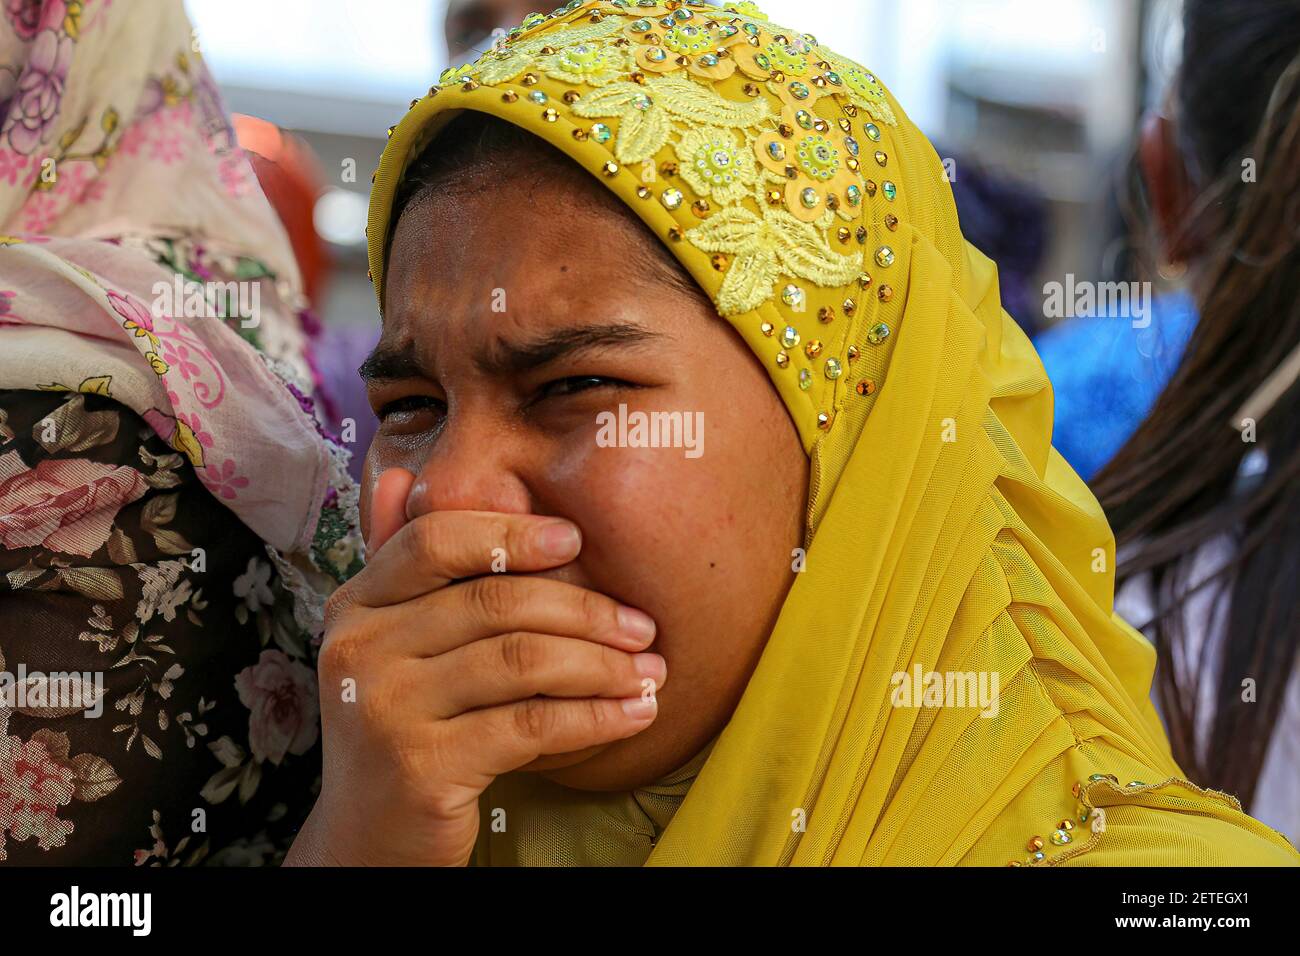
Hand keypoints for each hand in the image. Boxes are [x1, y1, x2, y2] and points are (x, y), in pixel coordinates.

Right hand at [285, 469, 663, 865]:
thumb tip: (402, 472)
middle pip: (493, 601)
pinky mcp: (421, 767)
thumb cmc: (403, 726)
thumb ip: (403, 564)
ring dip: (603, 664)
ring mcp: (385, 709)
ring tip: (651, 672)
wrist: (371, 837)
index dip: (510, 534)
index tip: (576, 541)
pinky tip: (634, 714)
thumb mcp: (392, 641)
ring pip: (520, 661)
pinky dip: (595, 717)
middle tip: (644, 626)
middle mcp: (359, 649)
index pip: (434, 541)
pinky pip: (530, 726)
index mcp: (356, 604)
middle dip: (584, 609)